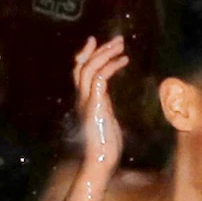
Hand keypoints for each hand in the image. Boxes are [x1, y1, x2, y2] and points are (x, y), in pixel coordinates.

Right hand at [66, 34, 130, 175]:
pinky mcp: (95, 106)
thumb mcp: (105, 122)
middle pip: (82, 66)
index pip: (79, 72)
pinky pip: (99, 80)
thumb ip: (104, 111)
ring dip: (105, 54)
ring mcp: (87, 102)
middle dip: (99, 50)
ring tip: (121, 46)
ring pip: (89, 69)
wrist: (99, 161)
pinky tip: (122, 62)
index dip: (85, 55)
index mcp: (84, 101)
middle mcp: (82, 98)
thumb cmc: (105, 146)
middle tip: (117, 40)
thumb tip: (108, 108)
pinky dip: (109, 67)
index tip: (94, 41)